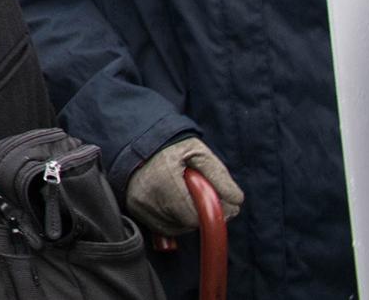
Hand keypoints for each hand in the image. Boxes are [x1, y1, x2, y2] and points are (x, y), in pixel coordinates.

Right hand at [124, 136, 241, 235]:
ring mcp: (138, 205)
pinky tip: (172, 202)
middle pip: (185, 224)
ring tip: (183, 195)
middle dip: (198, 214)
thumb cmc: (171, 146)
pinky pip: (162, 227)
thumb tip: (236, 202)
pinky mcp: (133, 210)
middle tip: (199, 195)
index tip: (215, 202)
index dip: (210, 213)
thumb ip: (220, 177)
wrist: (136, 140)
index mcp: (164, 179)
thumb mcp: (199, 153)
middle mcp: (147, 195)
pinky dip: (172, 219)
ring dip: (186, 218)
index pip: (194, 216)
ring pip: (175, 228)